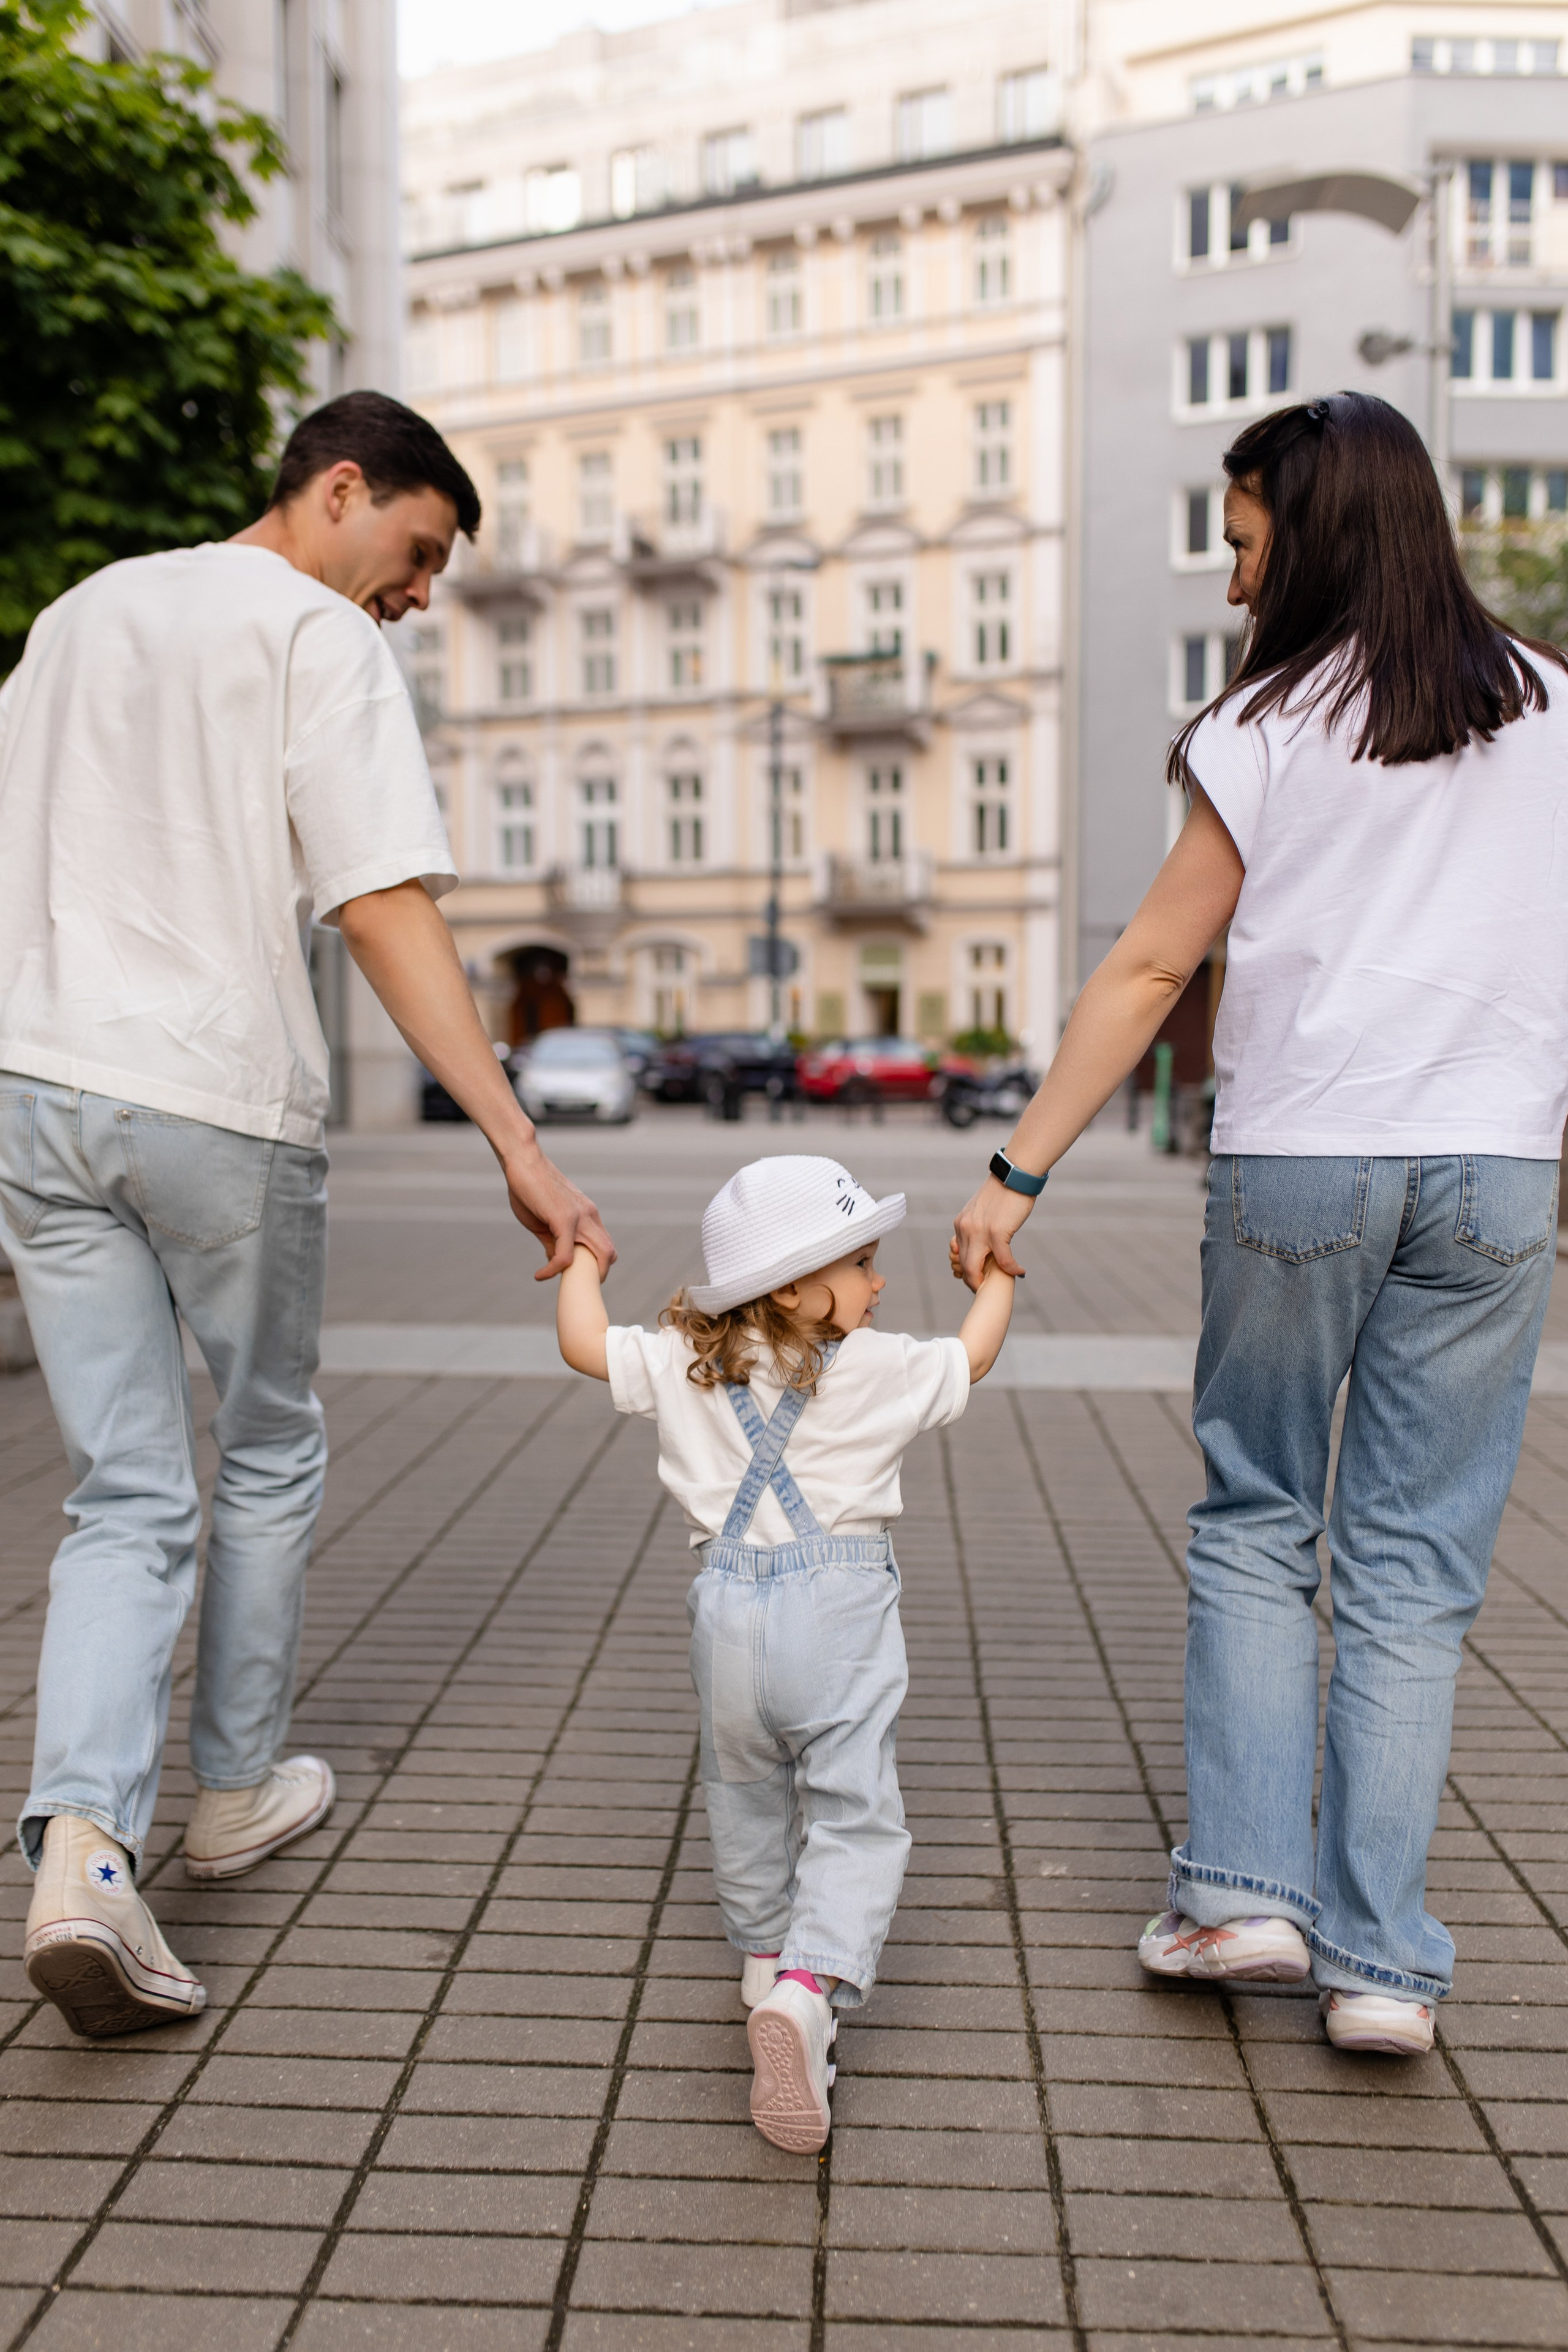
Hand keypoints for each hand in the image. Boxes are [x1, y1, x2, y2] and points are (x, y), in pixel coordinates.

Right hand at [502, 1145, 616, 1280]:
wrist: (522, 1161)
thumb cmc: (530, 1189)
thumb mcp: (544, 1221)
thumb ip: (554, 1241)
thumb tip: (557, 1262)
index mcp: (588, 1215)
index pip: (604, 1245)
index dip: (595, 1264)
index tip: (575, 1275)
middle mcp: (590, 1216)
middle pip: (610, 1253)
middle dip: (598, 1275)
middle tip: (578, 1287)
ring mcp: (580, 1216)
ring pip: (599, 1255)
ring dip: (584, 1276)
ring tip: (563, 1282)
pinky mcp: (564, 1218)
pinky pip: (565, 1255)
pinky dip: (553, 1270)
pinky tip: (539, 1274)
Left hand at [950, 1175, 1032, 1291]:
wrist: (1014, 1176)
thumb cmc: (1003, 1193)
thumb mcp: (981, 1211)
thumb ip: (976, 1227)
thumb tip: (981, 1243)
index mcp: (961, 1224)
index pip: (958, 1254)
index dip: (966, 1271)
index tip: (976, 1278)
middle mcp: (965, 1228)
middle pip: (964, 1265)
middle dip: (973, 1281)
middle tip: (985, 1288)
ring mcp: (980, 1231)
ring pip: (975, 1267)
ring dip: (985, 1281)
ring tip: (999, 1284)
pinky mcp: (997, 1231)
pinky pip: (1003, 1260)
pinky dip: (1012, 1269)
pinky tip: (1020, 1271)